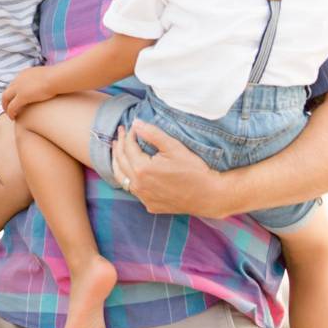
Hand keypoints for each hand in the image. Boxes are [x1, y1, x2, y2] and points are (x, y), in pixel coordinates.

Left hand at [1, 67, 56, 120]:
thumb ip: (45, 79)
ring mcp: (19, 88)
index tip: (16, 99)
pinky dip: (10, 112)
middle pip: (7, 90)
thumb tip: (51, 81)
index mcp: (24, 73)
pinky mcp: (22, 97)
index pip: (14, 83)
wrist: (57, 78)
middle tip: (8, 108)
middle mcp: (18, 79)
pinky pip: (11, 106)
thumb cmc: (58, 77)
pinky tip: (13, 117)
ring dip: (6, 107)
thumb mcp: (48, 76)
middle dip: (6, 100)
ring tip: (10, 115)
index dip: (14, 92)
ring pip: (6, 98)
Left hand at [111, 120, 229, 215]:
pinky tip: (131, 172)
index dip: (129, 135)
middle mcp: (138, 185)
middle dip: (119, 146)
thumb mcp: (174, 147)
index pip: (128, 148)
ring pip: (122, 178)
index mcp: (142, 169)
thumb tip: (135, 122)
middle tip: (120, 134)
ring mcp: (143, 197)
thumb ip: (152, 134)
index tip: (131, 126)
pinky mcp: (150, 205)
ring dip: (118, 163)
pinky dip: (129, 178)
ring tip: (117, 151)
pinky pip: (134, 190)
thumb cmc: (194, 170)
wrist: (210, 196)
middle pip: (121, 162)